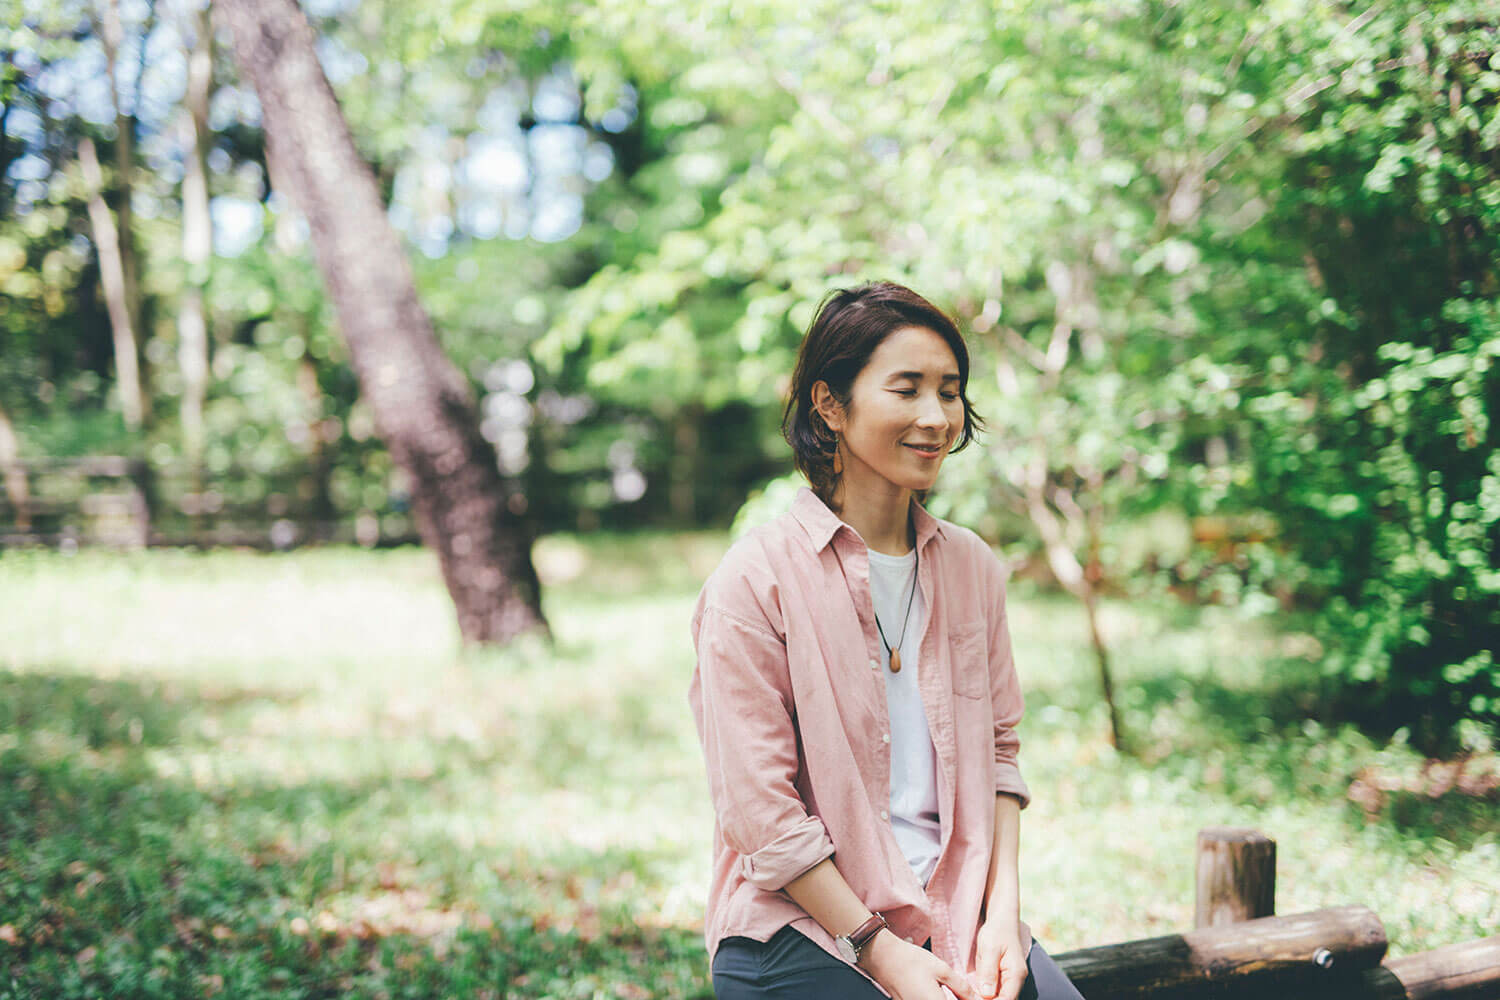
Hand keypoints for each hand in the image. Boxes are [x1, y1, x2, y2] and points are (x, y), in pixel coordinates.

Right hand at [861, 929, 981, 999]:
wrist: (882, 957)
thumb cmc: (911, 960)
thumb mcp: (941, 969)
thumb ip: (961, 987)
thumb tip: (976, 999)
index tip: (972, 997)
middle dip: (957, 999)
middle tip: (963, 993)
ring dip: (945, 998)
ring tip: (953, 992)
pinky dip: (934, 999)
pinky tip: (937, 992)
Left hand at [971, 921, 1027, 999]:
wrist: (1001, 921)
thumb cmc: (996, 931)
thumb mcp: (989, 948)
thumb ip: (989, 971)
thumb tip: (987, 995)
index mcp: (1016, 974)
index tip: (972, 999)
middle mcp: (1016, 981)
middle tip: (967, 996)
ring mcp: (1009, 980)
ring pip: (998, 997)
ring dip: (983, 998)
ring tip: (967, 994)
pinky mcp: (1001, 978)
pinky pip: (994, 991)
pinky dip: (983, 993)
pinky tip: (971, 990)